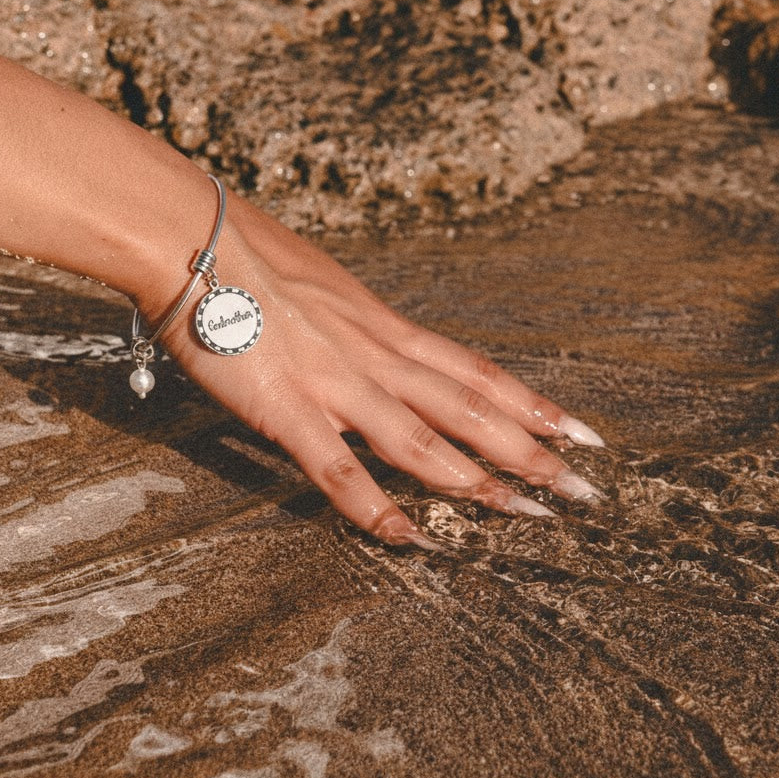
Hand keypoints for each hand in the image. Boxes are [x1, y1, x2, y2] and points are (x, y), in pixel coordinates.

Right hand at [152, 190, 605, 548]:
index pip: (476, 373)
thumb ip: (356, 328)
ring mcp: (336, 382)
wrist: (194, 239)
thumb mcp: (325, 289)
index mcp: (386, 329)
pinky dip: (376, 506)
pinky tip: (409, 538)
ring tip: (528, 514)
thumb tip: (377, 347)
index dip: (531, 405)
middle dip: (531, 451)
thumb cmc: (252, 256)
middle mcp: (376, 356)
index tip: (578, 431)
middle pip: (470, 409)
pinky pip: (339, 468)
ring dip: (478, 480)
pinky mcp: (287, 408)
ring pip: (423, 439)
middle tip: (584, 488)